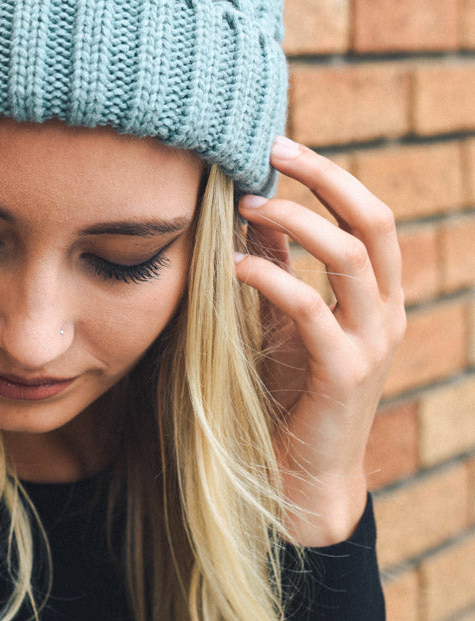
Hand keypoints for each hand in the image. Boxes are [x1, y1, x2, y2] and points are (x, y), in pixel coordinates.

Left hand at [234, 136, 406, 546]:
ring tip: (249, 205)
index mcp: (377, 295)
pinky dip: (273, 279)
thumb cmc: (293, 392)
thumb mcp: (285, 317)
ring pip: (352, 258)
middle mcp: (385, 313)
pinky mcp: (343, 375)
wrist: (304, 476)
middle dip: (326, 178)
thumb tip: (252, 206)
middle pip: (375, 222)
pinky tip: (235, 266)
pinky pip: (313, 311)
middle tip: (272, 151)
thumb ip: (278, 263)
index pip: (370, 215)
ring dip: (299, 222)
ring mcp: (370, 344)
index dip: (330, 174)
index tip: (278, 144)